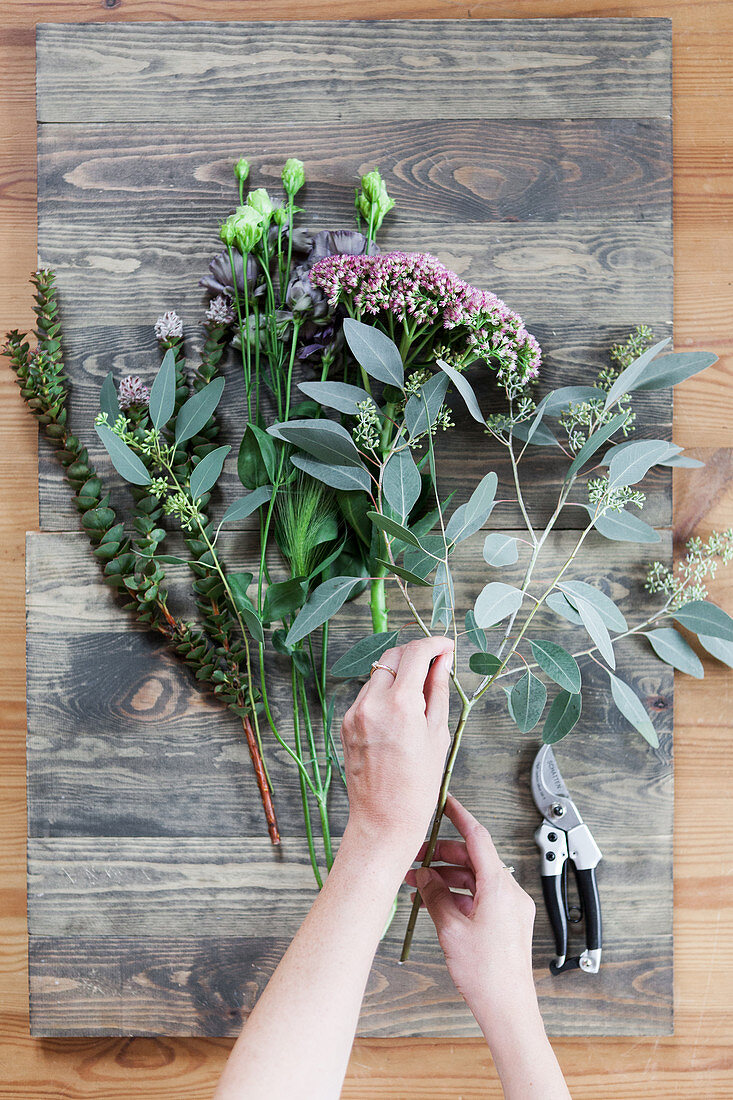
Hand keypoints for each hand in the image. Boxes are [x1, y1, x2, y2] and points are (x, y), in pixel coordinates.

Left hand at [340, 636, 452, 863]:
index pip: (416, 652)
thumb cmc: (418, 785)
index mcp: (401, 704)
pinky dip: (384, 693)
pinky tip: (399, 715)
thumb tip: (443, 661)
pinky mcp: (345, 722)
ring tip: (419, 698)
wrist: (383, 820)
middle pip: (394, 655)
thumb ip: (438, 691)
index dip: (435, 644)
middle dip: (416, 654)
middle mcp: (373, 702)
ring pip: (379, 673)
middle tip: (436, 666)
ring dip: (399, 674)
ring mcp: (355, 712)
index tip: (447, 647)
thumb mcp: (438, 735)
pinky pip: (367, 694)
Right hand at [406, 794, 540, 1043]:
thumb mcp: (451, 928)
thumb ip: (435, 895)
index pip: (478, 837)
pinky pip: (481, 895)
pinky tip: (436, 900)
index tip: (445, 802)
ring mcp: (510, 907)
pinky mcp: (507, 921)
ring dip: (447, 876)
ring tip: (418, 882)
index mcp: (499, 886)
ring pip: (475, 877)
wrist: (507, 1008)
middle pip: (473, 858)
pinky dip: (459, 893)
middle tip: (415, 856)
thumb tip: (424, 875)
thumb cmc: (486, 973)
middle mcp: (509, 891)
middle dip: (442, 854)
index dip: (460, 816)